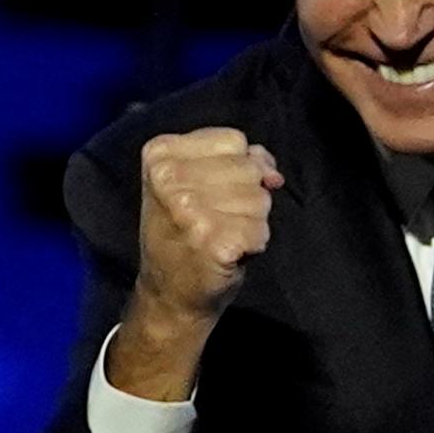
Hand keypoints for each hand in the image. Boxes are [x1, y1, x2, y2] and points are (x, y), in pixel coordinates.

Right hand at [108, 127, 282, 400]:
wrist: (168, 293)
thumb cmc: (184, 233)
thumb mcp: (195, 182)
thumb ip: (236, 160)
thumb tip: (272, 172)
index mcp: (161, 154)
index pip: (234, 139)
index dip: (238, 166)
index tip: (212, 191)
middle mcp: (170, 178)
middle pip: (250, 168)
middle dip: (246, 195)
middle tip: (215, 218)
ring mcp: (189, 210)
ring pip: (260, 199)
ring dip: (251, 222)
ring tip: (220, 234)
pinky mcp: (212, 241)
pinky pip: (261, 231)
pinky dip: (253, 245)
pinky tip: (227, 253)